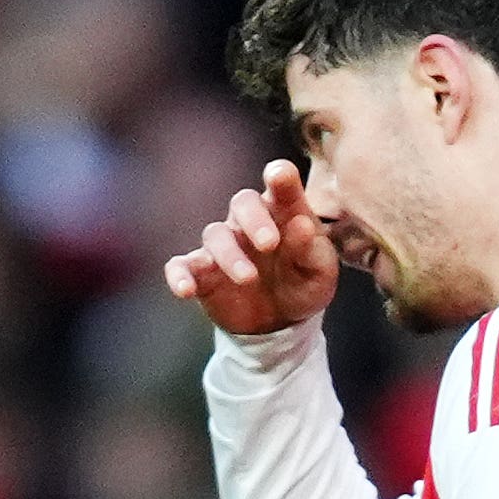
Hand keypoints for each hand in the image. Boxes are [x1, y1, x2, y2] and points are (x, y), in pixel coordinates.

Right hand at [163, 161, 338, 335]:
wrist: (281, 321)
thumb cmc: (303, 283)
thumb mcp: (319, 272)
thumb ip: (311, 250)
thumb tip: (302, 226)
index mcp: (283, 211)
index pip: (281, 183)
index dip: (280, 176)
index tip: (279, 177)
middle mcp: (249, 222)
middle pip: (242, 202)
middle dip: (254, 219)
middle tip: (269, 244)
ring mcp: (223, 246)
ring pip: (215, 235)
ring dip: (230, 255)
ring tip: (248, 279)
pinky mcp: (201, 273)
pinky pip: (180, 265)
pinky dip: (179, 275)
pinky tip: (185, 290)